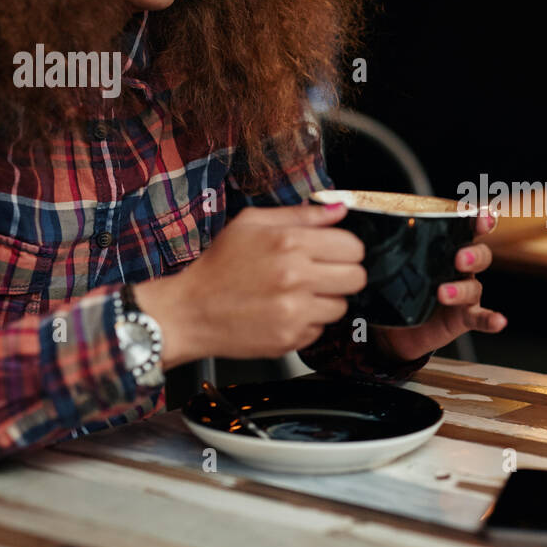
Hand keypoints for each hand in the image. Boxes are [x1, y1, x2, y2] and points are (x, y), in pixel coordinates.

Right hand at [135, 202, 366, 366]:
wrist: (189, 312)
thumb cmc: (218, 266)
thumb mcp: (251, 224)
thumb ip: (301, 215)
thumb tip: (340, 208)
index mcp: (289, 243)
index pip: (353, 247)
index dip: (345, 249)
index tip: (332, 253)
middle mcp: (295, 277)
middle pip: (357, 278)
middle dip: (342, 274)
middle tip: (320, 275)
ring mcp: (294, 311)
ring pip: (342, 306)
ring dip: (325, 301)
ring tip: (296, 295)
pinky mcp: (290, 338)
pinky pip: (321, 330)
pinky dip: (307, 323)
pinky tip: (283, 313)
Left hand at [373, 210, 506, 361]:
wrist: (393, 330)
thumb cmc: (395, 289)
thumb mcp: (388, 264)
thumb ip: (379, 245)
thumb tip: (351, 221)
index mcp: (445, 249)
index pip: (466, 230)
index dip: (477, 221)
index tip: (481, 216)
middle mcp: (460, 269)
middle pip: (478, 255)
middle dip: (472, 254)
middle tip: (457, 259)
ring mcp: (464, 294)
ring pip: (474, 286)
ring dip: (462, 289)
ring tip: (443, 293)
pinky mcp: (463, 318)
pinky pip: (480, 317)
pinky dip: (491, 319)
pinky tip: (498, 321)